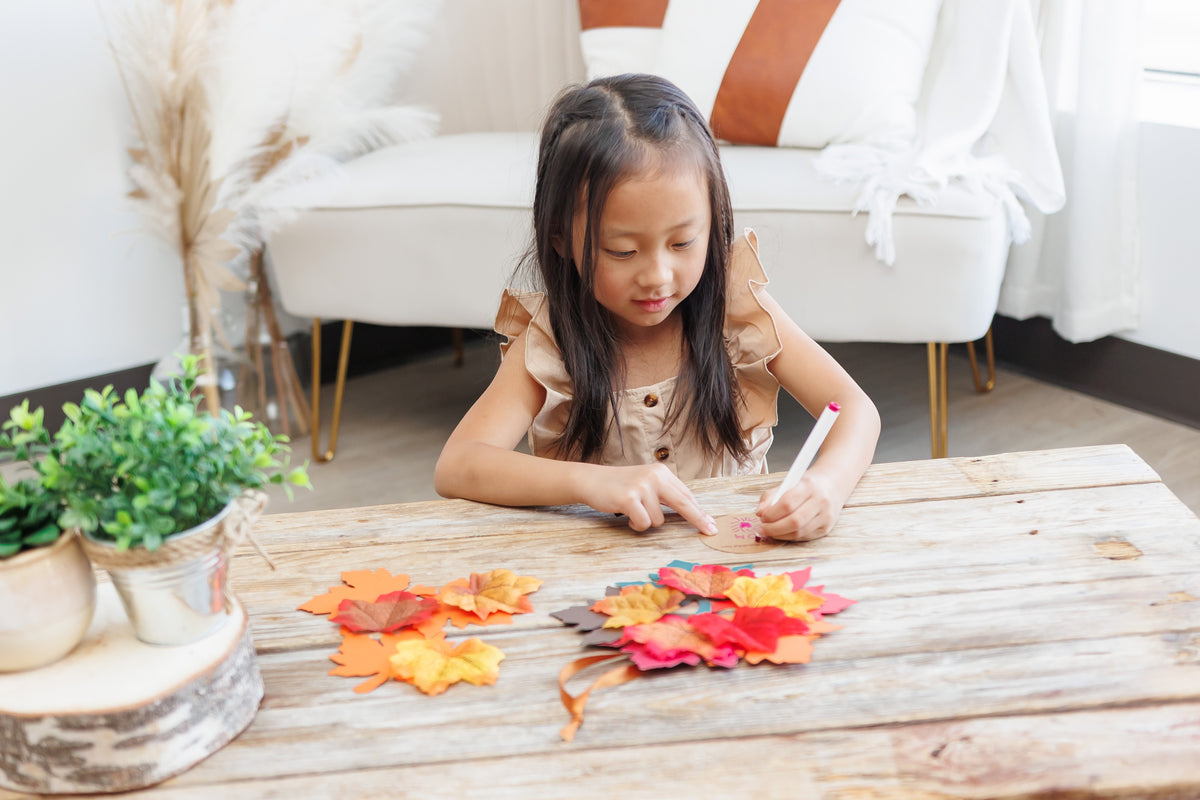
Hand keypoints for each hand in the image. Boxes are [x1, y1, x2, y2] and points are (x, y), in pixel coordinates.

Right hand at [579, 463, 717, 534]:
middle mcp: (655, 476)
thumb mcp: (646, 484)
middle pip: (683, 503)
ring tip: (632, 511)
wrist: (592, 480)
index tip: (711, 524)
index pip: (686, 495)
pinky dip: (636, 525)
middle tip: (711, 530)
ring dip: (646, 522)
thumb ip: (665, 494)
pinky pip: (644, 523)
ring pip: (659, 520)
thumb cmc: (620, 486)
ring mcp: (642, 486)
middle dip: (698, 520)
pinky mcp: (629, 498)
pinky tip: (626, 515)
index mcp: (662, 472)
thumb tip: (691, 512)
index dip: (699, 512)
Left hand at [755, 471, 841, 541]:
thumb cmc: (807, 485)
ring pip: (799, 532)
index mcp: (809, 486)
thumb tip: (759, 512)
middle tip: (762, 528)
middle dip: (774, 528)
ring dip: (780, 535)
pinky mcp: (827, 528)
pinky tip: (782, 533)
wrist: (832, 486)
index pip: (787, 503)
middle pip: (794, 521)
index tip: (761, 517)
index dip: (771, 513)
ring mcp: (826, 516)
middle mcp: (820, 501)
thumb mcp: (788, 483)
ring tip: (770, 531)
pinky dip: (790, 537)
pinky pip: (805, 537)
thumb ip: (771, 496)